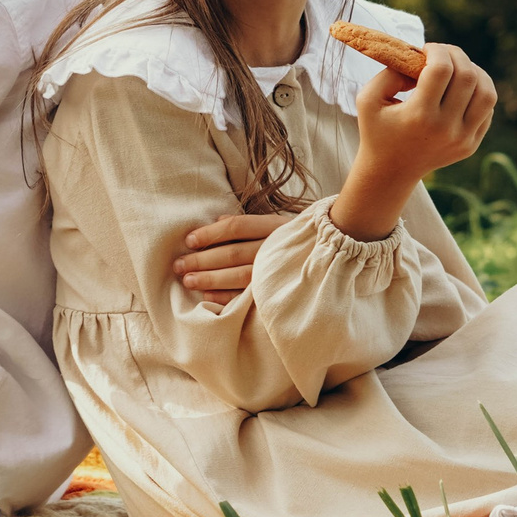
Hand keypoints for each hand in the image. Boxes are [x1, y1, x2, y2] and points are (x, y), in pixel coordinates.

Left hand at [172, 211, 288, 306]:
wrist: (337, 260)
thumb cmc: (297, 242)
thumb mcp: (277, 225)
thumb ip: (247, 223)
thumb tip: (216, 220)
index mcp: (276, 227)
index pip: (237, 226)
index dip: (211, 233)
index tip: (189, 240)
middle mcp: (278, 248)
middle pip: (233, 252)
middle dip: (203, 259)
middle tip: (179, 265)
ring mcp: (281, 271)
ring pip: (240, 275)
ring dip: (210, 279)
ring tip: (188, 280)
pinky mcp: (281, 292)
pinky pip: (250, 296)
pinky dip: (227, 297)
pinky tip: (208, 297)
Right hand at [330, 45, 495, 240]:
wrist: (391, 172)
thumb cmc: (378, 130)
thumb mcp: (368, 99)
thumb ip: (389, 72)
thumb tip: (419, 59)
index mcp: (419, 116)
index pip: (441, 69)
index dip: (437, 50)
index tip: (427, 49)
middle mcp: (445, 128)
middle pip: (468, 76)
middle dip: (456, 55)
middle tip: (442, 54)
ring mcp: (462, 139)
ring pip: (487, 93)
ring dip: (475, 72)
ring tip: (458, 68)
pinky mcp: (471, 145)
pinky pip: (488, 110)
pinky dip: (479, 92)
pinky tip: (462, 90)